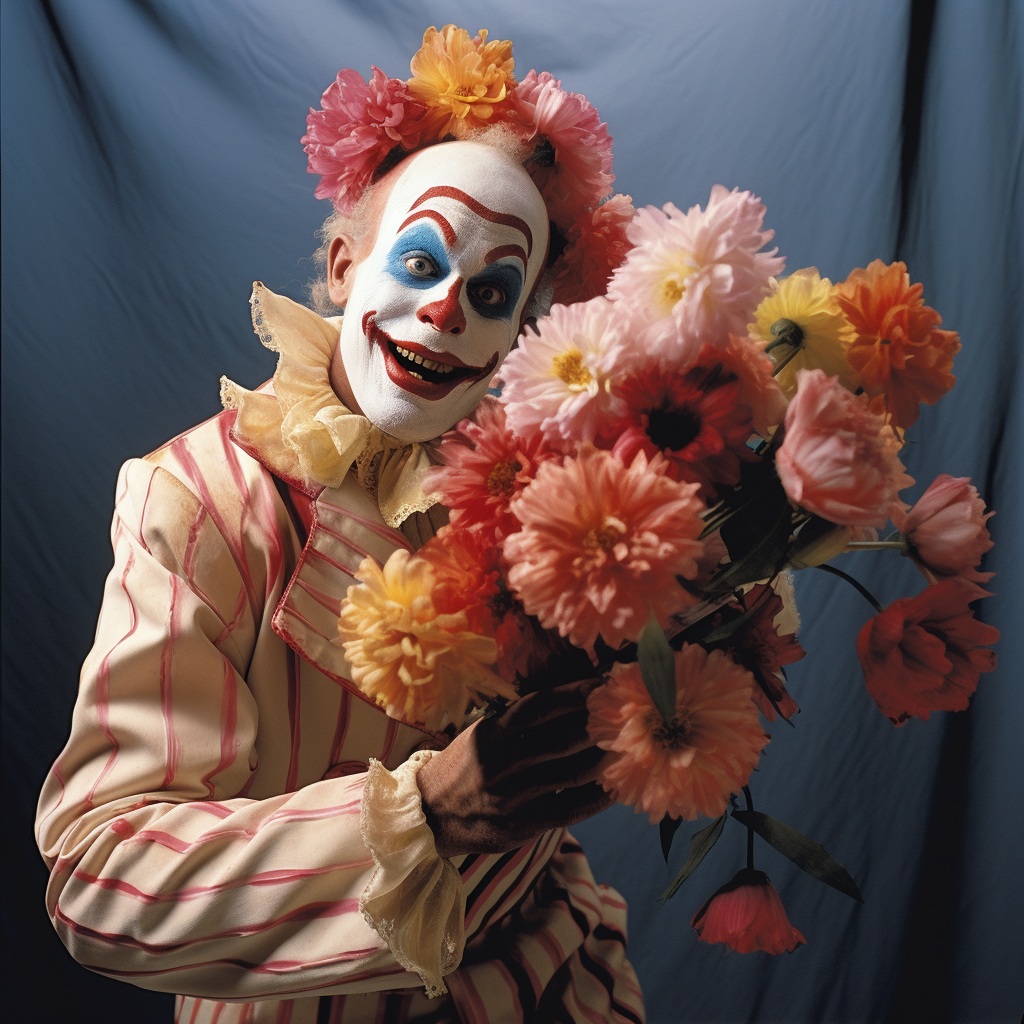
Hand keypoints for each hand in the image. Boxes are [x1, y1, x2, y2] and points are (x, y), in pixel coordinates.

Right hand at [415, 678, 613, 857]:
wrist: (430, 816)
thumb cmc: (464, 767)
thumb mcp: (481, 736)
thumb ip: (517, 724)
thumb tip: (570, 703)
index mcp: (489, 734)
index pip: (538, 708)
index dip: (573, 695)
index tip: (601, 686)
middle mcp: (499, 763)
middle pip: (560, 740)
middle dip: (597, 727)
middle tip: (625, 716)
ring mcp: (510, 797)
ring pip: (569, 775)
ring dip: (602, 760)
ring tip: (626, 748)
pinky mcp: (520, 826)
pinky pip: (568, 810)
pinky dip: (595, 799)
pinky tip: (614, 788)